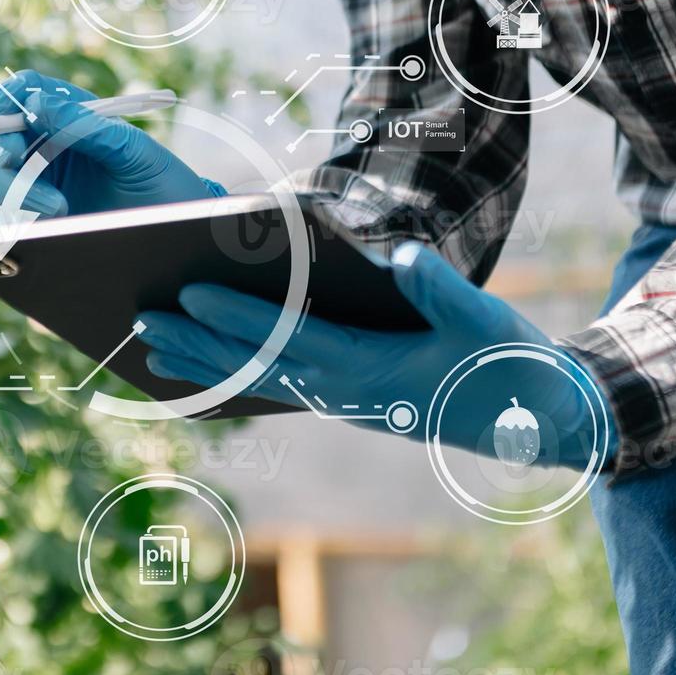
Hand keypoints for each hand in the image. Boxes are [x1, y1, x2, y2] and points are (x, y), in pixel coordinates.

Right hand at [0, 70, 221, 216]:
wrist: (178, 237)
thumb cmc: (163, 185)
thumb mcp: (133, 151)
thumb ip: (87, 126)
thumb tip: (37, 103)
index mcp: (75, 118)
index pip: (28, 92)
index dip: (8, 94)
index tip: (3, 105)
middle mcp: (53, 147)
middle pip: (3, 137)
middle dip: (3, 145)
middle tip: (15, 158)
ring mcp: (44, 183)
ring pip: (0, 177)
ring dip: (17, 187)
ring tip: (59, 207)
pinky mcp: (41, 219)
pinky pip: (9, 213)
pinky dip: (21, 213)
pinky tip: (56, 218)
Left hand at [135, 242, 614, 468]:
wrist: (536, 418)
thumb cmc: (510, 363)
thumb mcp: (488, 322)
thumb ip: (444, 292)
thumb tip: (403, 256)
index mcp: (373, 370)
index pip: (291, 339)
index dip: (238, 318)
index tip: (189, 296)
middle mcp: (346, 392)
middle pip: (256, 365)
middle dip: (196, 342)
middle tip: (139, 319)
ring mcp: (342, 401)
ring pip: (258, 380)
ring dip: (203, 362)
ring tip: (150, 345)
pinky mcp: (347, 400)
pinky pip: (277, 389)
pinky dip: (233, 377)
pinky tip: (201, 372)